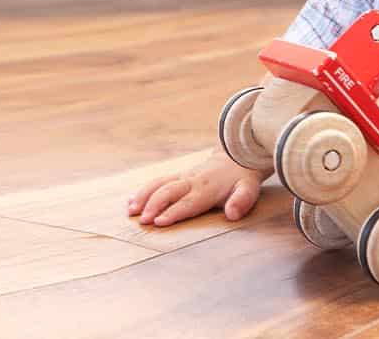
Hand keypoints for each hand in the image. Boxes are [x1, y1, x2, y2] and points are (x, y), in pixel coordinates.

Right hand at [127, 150, 268, 226]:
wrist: (236, 156)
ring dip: (143, 197)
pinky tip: (131, 202)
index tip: (158, 222)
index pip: (187, 203)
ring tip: (130, 211)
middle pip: (168, 192)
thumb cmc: (241, 179)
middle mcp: (191, 181)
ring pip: (158, 185)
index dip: (173, 212)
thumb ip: (241, 201)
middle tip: (141, 220)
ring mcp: (182, 177)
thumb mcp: (248, 189)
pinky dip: (143, 191)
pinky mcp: (177, 176)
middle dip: (153, 206)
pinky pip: (157, 182)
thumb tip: (233, 214)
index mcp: (206, 189)